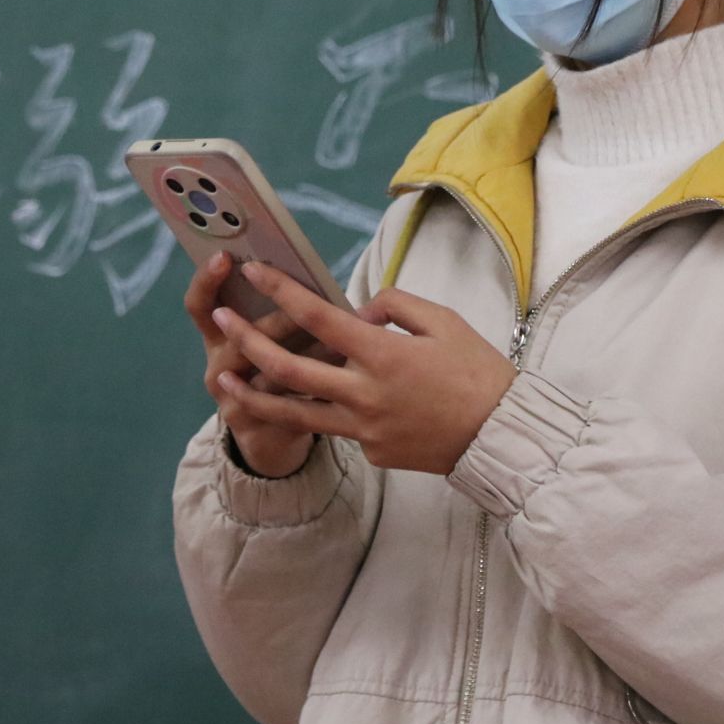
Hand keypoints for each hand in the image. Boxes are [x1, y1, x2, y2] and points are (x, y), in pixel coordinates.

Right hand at [183, 249, 315, 478]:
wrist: (272, 432)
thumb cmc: (281, 363)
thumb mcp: (274, 334)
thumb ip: (284, 307)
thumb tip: (315, 280)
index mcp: (217, 334)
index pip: (200, 303)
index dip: (207, 279)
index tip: (225, 257)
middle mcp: (217, 363)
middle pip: (237, 339)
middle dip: (276, 323)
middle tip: (306, 312)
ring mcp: (228, 396)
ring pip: (265, 370)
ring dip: (303, 353)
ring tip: (338, 341)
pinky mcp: (250, 421)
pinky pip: (280, 401)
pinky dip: (311, 385)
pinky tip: (338, 375)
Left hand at [212, 259, 518, 474]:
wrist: (500, 437)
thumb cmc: (478, 373)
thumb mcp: (444, 323)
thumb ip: (396, 307)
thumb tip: (360, 312)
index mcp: (383, 354)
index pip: (319, 317)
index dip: (283, 291)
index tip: (256, 271)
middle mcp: (365, 394)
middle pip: (290, 368)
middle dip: (249, 341)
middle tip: (223, 319)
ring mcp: (364, 429)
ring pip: (294, 413)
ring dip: (253, 395)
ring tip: (223, 380)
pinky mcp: (370, 452)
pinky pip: (338, 427)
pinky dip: (322, 411)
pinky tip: (317, 401)